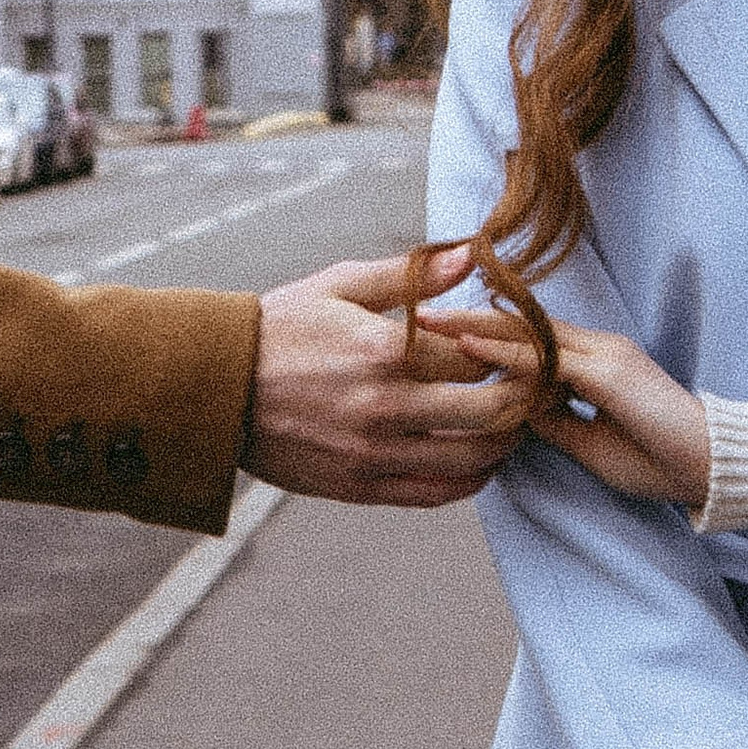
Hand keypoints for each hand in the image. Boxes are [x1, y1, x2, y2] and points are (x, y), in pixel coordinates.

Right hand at [243, 250, 533, 507]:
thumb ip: (410, 274)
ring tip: (511, 421)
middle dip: (524, 398)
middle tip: (533, 385)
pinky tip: (479, 461)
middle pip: (492, 411)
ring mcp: (373, 454)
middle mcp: (384, 408)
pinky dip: (471, 480)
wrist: (214, 390)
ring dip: (506, 442)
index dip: (513, 349)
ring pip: (473, 460)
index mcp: (384, 351)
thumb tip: (472, 254)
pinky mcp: (360, 488)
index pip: (481, 354)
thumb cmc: (279, 328)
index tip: (523, 343)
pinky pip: (436, 494)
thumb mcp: (339, 286)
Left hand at [438, 311, 711, 506]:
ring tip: (425, 320)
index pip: (530, 340)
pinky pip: (546, 356)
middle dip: (467, 320)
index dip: (486, 336)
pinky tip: (466, 345)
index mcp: (594, 364)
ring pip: (527, 333)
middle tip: (416, 312)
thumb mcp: (589, 443)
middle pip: (521, 326)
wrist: (713, 466)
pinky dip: (503, 349)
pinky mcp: (609, 372)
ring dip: (473, 326)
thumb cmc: (658, 461)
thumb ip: (553, 421)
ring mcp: (604, 356)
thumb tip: (512, 410)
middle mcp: (597, 349)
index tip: (439, 336)